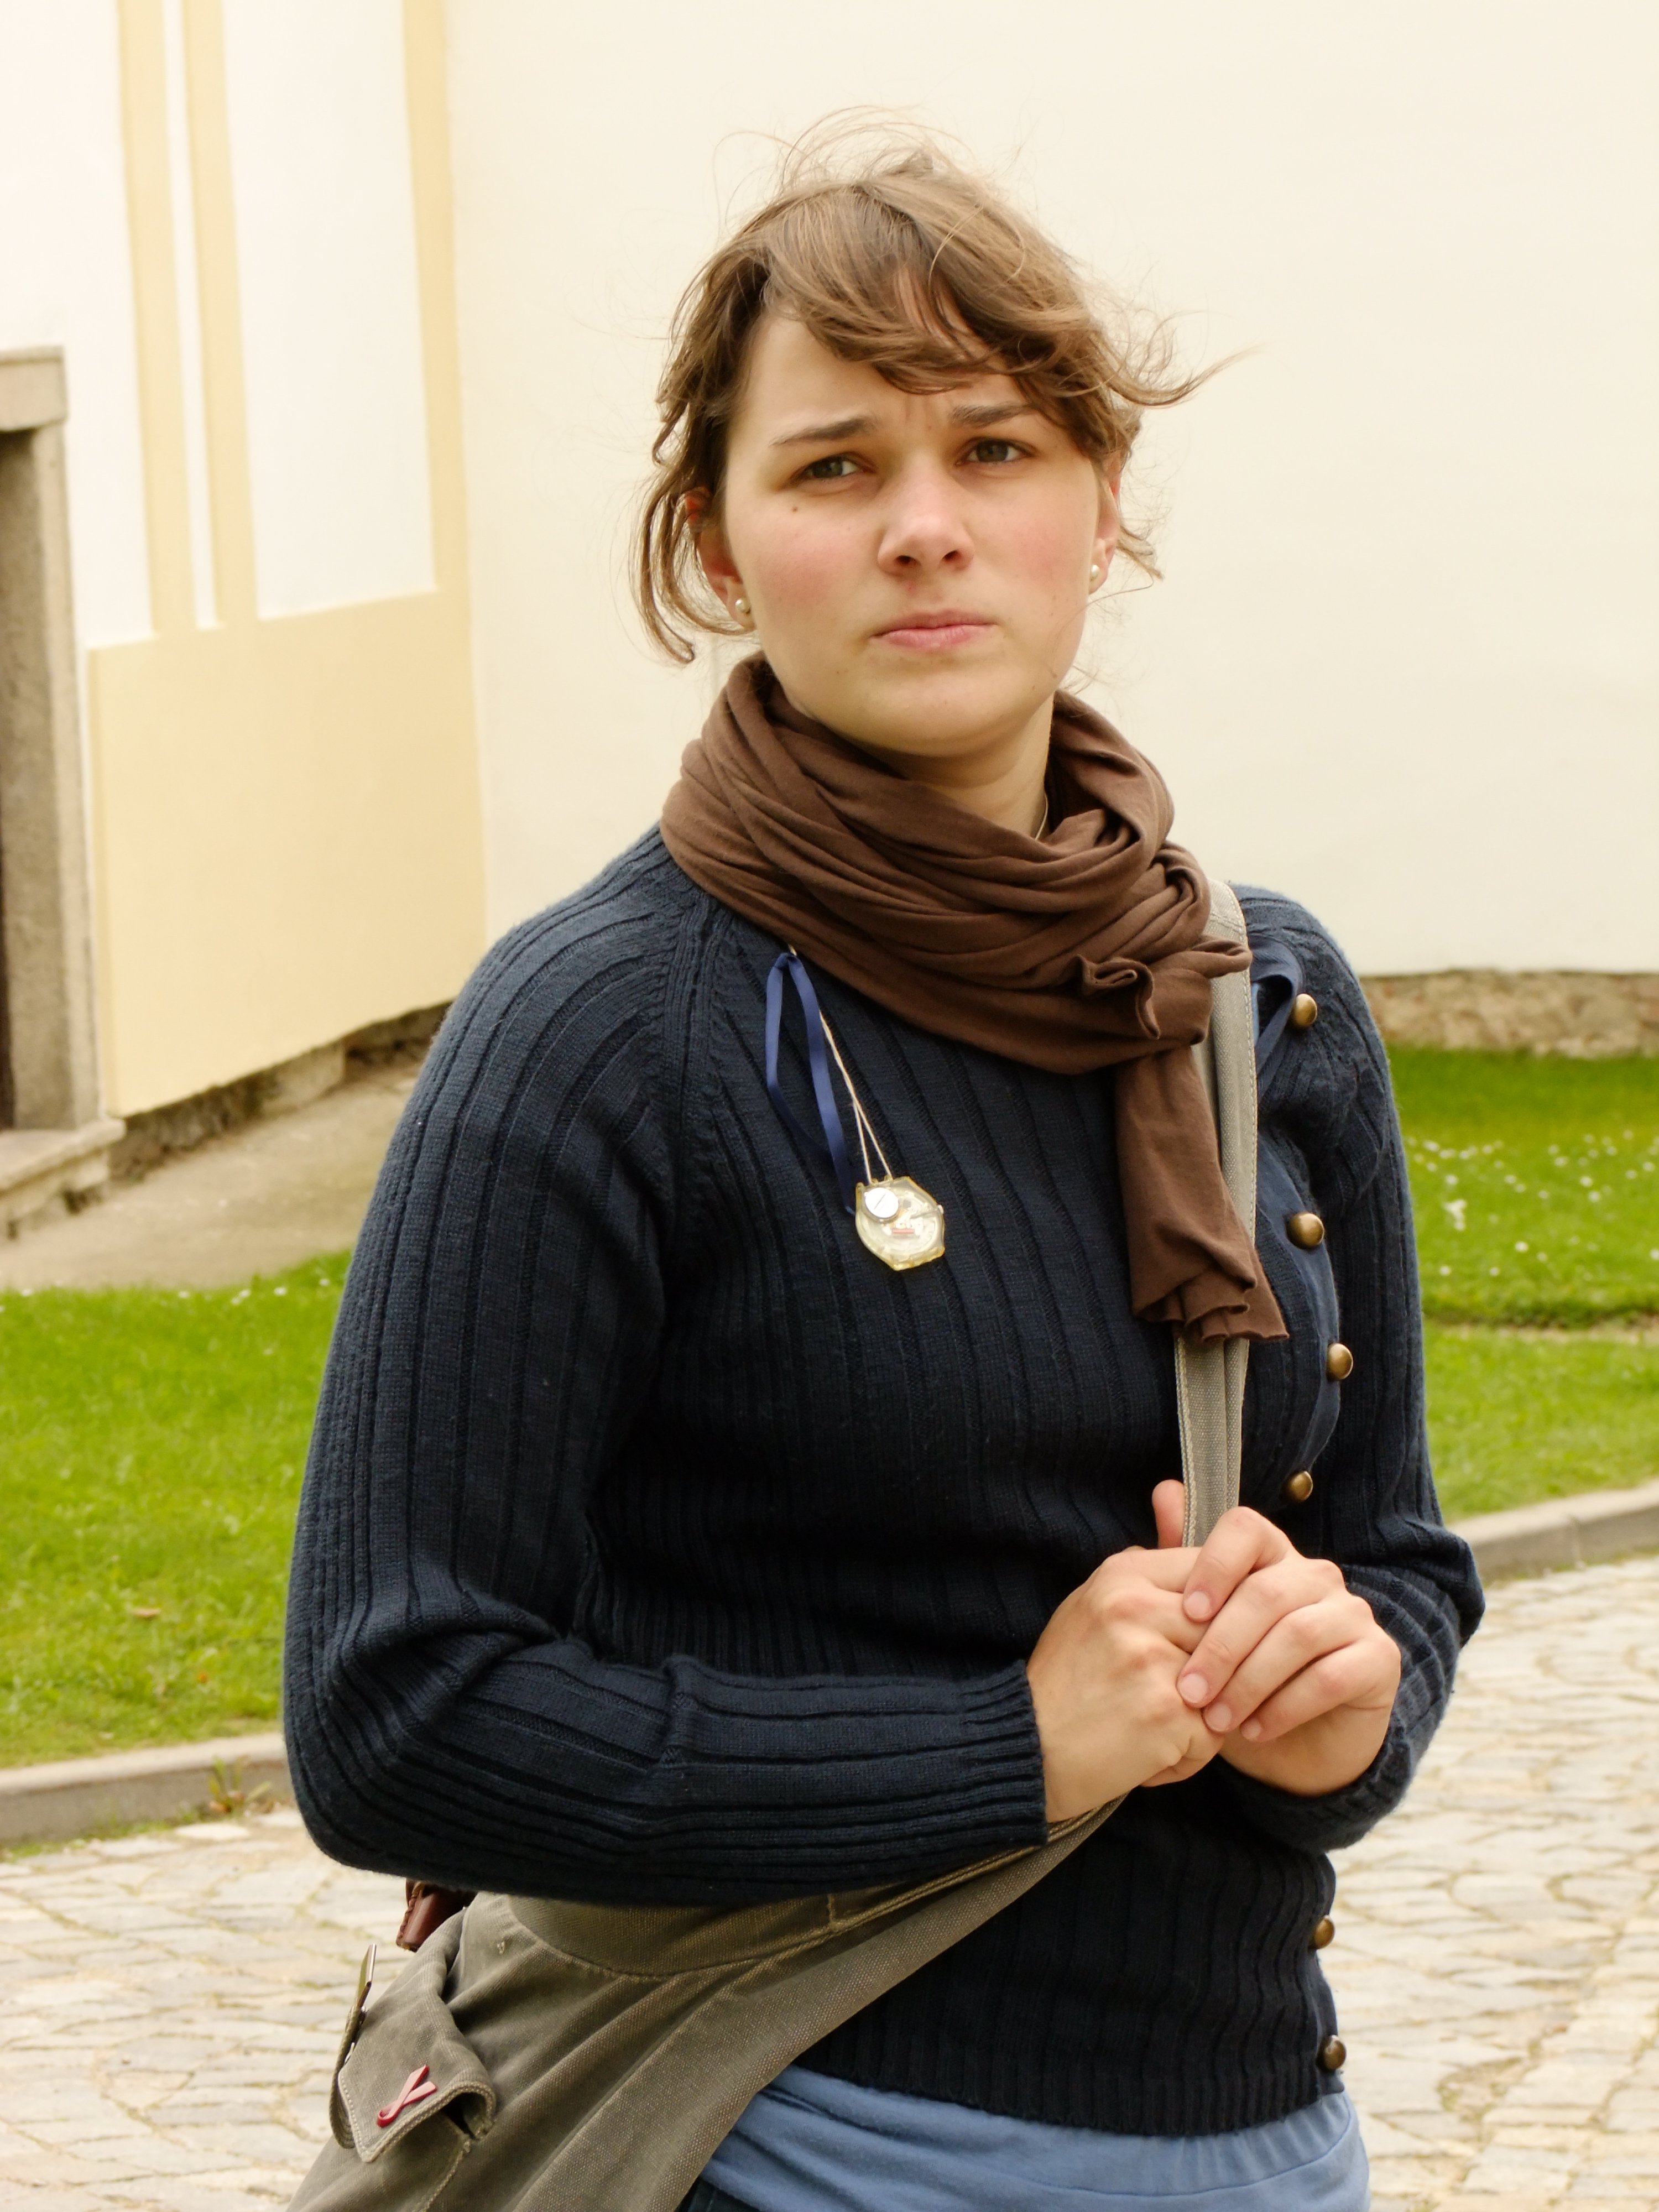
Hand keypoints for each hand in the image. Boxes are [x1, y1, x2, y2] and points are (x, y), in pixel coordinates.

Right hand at [1025, 1542, 1228, 1822]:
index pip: (1209, 1570)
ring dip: (1207, 1714)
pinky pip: (1214, 1732)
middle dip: (1221, 1669)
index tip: (1210, 1642)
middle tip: (1188, 1696)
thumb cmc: (1066, 1684)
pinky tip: (1151, 1755)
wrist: (1029, 1752)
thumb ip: (1145, 1586)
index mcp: (1122, 1576)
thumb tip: (1204, 1568)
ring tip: (1163, 1728)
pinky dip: (1190, 1754)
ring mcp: (1152, 1658)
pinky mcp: (1166, 1710)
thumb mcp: (1092, 1610)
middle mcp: (1136, 1607)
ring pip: (1229, 1681)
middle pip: (1227, 1626)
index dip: (1225, 1610)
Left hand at [1149, 1480, 1400, 1797]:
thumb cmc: (1238, 1681)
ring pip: (1296, 1635)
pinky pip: (1328, 1677)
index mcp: (1272, 1556)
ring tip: (1216, 1717)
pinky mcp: (1378, 1658)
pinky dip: (1285, 1707)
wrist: (1294, 1748)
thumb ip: (1181, 1569)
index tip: (1186, 1613)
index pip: (1245, 1528)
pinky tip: (1254, 1730)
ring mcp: (1352, 1614)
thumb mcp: (1200, 1635)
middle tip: (1188, 1690)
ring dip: (1249, 1681)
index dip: (1214, 1564)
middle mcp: (1317, 1575)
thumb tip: (1166, 1491)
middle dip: (1220, 1645)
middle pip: (1266, 1591)